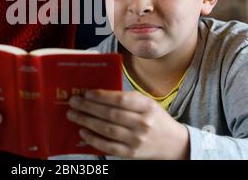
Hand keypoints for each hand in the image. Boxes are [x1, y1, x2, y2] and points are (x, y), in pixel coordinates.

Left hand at [67, 90, 188, 159]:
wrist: (173, 143)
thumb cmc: (155, 118)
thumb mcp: (147, 103)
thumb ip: (127, 98)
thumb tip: (97, 94)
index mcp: (147, 106)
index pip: (121, 99)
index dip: (102, 96)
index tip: (86, 93)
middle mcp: (143, 123)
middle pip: (111, 114)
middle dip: (88, 107)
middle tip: (74, 102)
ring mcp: (137, 140)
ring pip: (107, 130)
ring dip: (86, 121)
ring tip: (73, 115)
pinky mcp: (131, 154)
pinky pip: (108, 147)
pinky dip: (93, 139)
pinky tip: (83, 132)